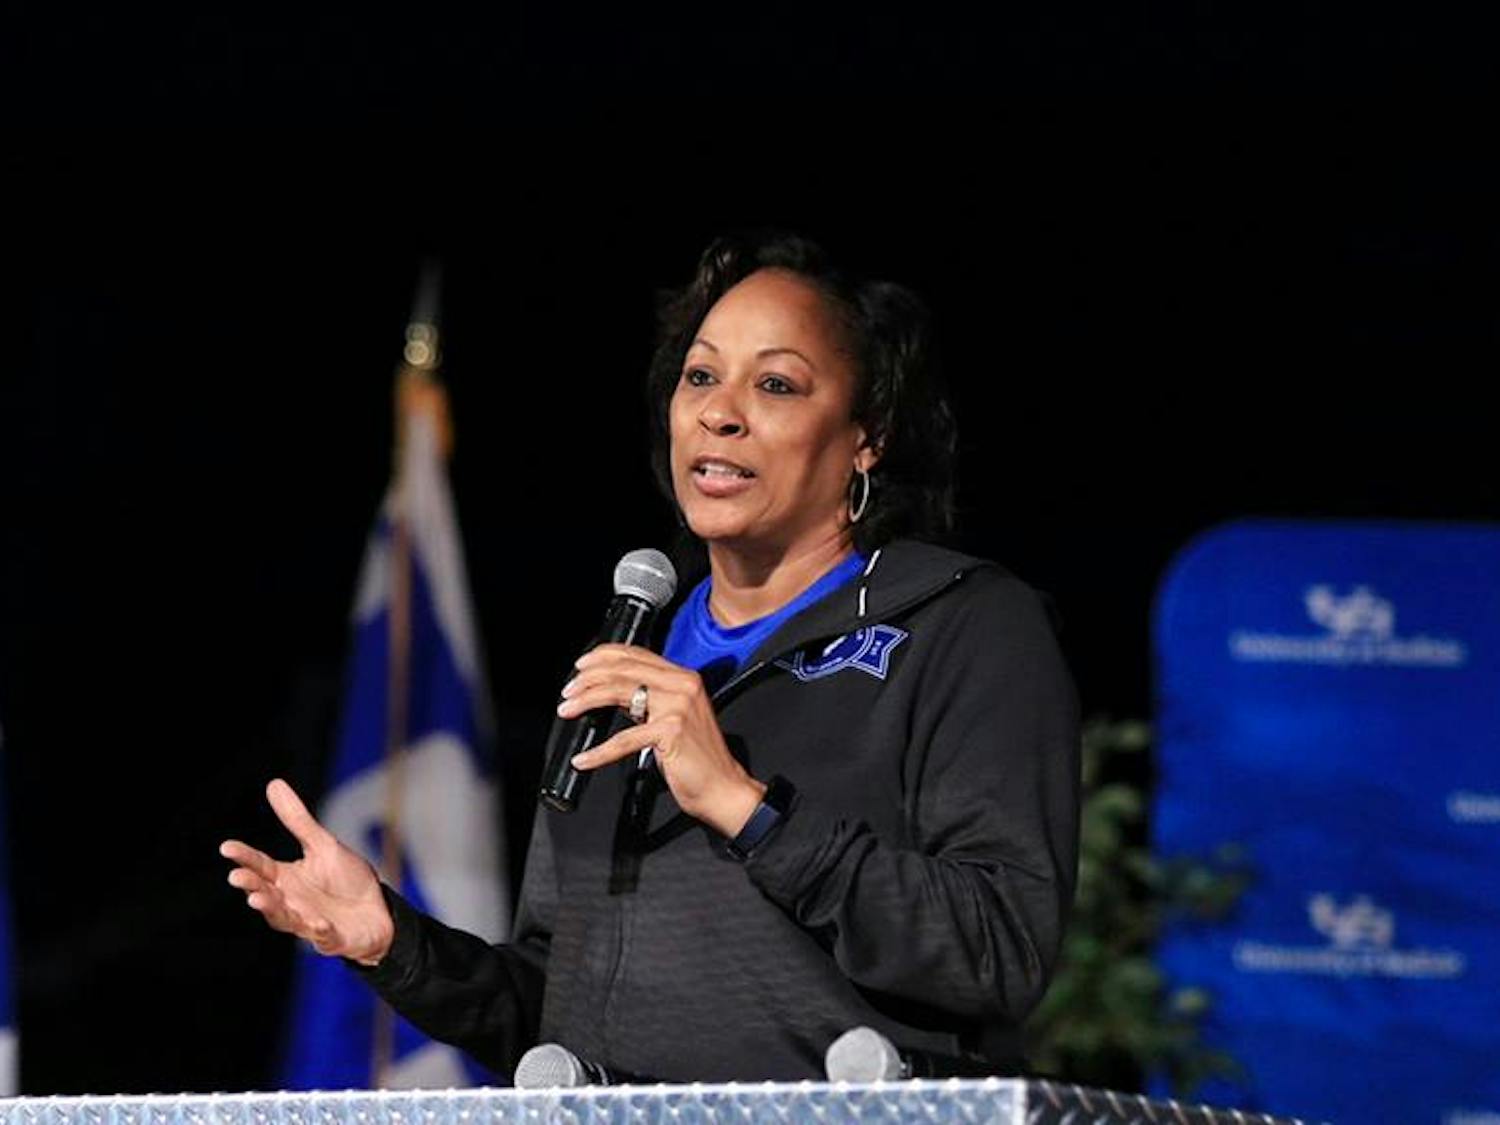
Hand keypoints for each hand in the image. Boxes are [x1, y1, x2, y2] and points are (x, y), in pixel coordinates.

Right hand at [219, 778, 394, 964]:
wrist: (378, 911)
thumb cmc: (346, 879)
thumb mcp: (323, 845)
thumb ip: (297, 821)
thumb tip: (274, 784)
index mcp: (286, 878)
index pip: (261, 866)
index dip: (244, 857)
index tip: (226, 847)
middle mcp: (291, 901)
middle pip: (265, 893)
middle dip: (251, 886)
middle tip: (236, 876)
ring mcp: (308, 921)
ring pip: (284, 918)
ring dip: (271, 909)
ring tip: (257, 898)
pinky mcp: (330, 937)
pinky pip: (322, 935)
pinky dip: (318, 930)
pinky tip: (317, 922)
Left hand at [559, 644, 765, 836]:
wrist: (723, 786)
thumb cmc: (699, 757)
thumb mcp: (676, 717)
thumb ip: (650, 699)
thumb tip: (612, 693)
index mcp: (684, 677)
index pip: (637, 654)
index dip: (604, 656)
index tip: (582, 665)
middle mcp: (682, 685)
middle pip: (624, 670)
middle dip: (588, 678)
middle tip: (568, 691)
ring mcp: (678, 706)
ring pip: (620, 692)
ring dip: (587, 701)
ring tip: (567, 710)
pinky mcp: (670, 731)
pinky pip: (623, 739)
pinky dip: (598, 752)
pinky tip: (584, 759)